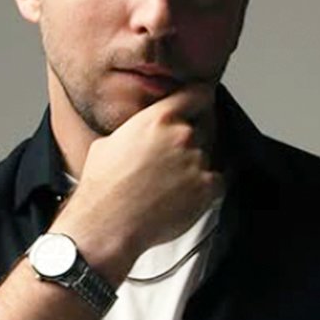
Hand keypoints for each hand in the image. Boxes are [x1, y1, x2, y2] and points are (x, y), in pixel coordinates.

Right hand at [68, 80, 225, 254]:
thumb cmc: (103, 189)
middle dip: (192, 143)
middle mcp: (182, 135)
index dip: (202, 100)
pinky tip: (184, 197)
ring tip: (169, 187)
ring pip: (207, 158)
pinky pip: (216, 182)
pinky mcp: (206, 188)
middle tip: (174, 162)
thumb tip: (138, 136)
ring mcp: (197, 161)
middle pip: (204, 130)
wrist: (108, 224)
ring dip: (194, 169)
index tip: (204, 106)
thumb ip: (135, 133)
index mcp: (159, 118)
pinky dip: (205, 189)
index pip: (198, 94)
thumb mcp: (108, 144)